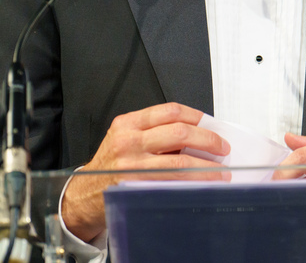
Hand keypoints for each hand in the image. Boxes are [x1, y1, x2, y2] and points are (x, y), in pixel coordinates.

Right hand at [60, 102, 229, 241]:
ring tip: (220, 171)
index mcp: (128, 123)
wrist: (83, 196)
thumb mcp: (125, 139)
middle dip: (208, 139)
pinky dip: (192, 183)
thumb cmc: (109, 166)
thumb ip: (154, 133)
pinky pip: (171, 182)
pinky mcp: (136, 186)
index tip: (212, 126)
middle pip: (180, 132)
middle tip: (222, 148)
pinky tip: (202, 185)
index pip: (170, 111)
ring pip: (180, 160)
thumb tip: (197, 135)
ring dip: (206, 167)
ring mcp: (132, 164)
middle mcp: (128, 140)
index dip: (197, 117)